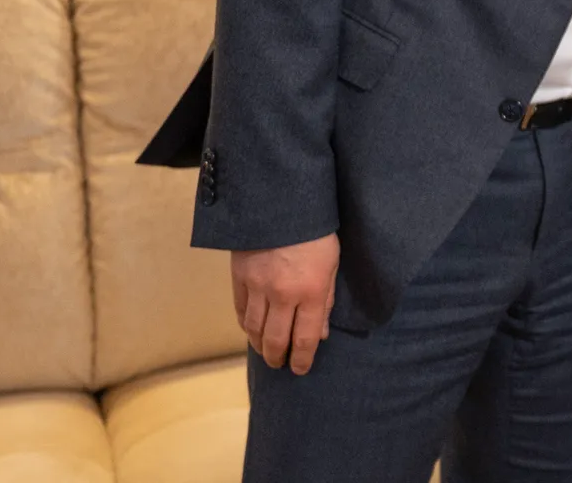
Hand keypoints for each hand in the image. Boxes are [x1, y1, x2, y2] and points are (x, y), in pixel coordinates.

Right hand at [232, 232, 338, 375]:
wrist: (281, 202)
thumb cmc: (316, 231)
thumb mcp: (332, 263)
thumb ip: (326, 299)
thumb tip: (322, 333)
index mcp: (311, 291)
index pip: (306, 338)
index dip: (303, 359)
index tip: (301, 369)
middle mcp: (282, 294)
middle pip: (276, 339)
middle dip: (278, 357)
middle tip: (280, 364)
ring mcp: (257, 287)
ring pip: (255, 329)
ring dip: (260, 345)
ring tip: (266, 352)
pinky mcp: (239, 277)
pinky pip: (241, 310)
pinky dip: (246, 325)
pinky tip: (251, 330)